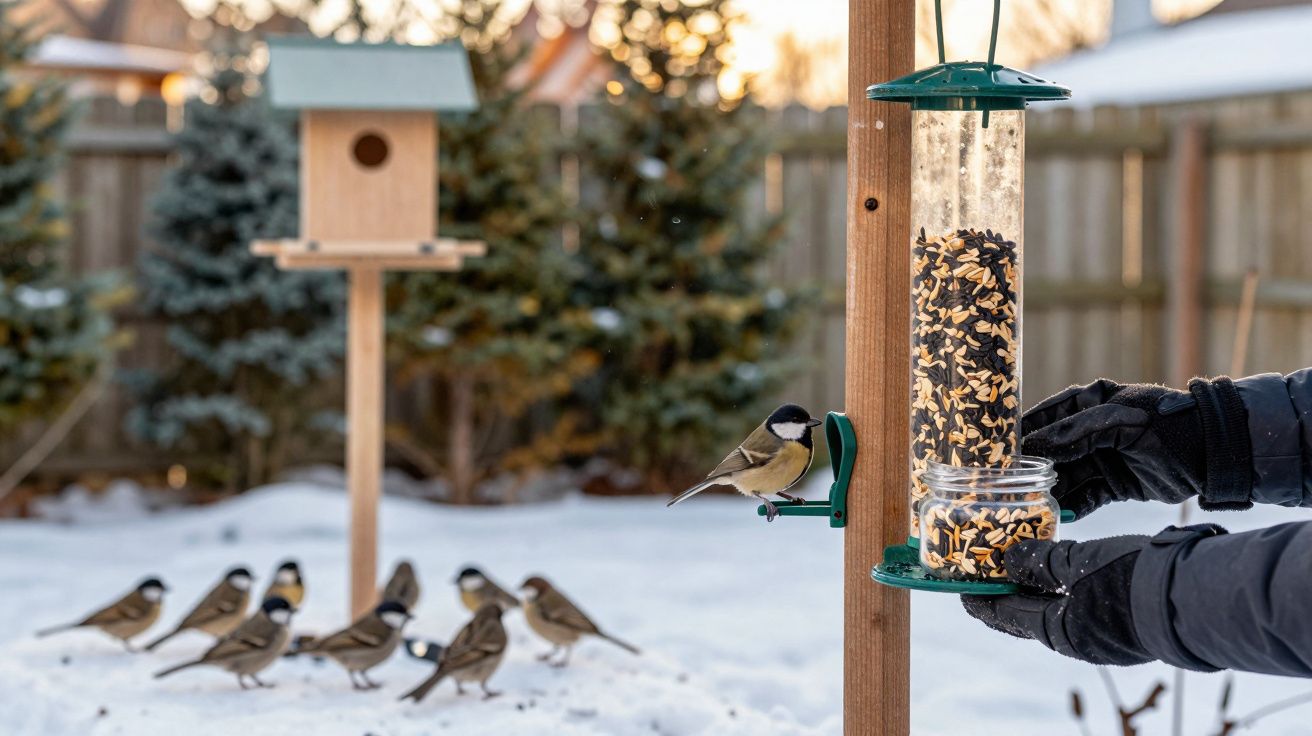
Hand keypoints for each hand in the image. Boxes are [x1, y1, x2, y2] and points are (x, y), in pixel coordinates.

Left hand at [961, 536, 1152, 665]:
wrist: (1197, 598)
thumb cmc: (1132, 579)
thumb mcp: (1078, 562)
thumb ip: (1040, 562)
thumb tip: (1008, 562)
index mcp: (1058, 631)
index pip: (1006, 615)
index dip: (982, 599)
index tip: (962, 588)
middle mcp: (1078, 640)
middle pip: (1029, 617)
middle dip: (1008, 596)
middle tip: (989, 575)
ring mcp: (1105, 638)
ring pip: (1058, 612)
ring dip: (1038, 592)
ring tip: (1024, 566)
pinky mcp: (1127, 627)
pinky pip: (1083, 609)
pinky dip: (1066, 592)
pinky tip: (1066, 573)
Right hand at [1021, 377, 1251, 519]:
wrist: (1213, 454)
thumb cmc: (1167, 425)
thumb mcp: (1119, 421)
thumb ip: (1075, 433)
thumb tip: (1033, 448)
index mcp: (1087, 402)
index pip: (1042, 418)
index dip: (1019, 435)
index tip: (996, 453)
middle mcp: (1088, 432)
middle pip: (1049, 453)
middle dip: (1029, 470)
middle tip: (1004, 486)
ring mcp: (1100, 459)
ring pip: (1064, 478)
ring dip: (1047, 493)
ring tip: (1023, 507)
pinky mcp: (1114, 486)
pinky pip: (1084, 498)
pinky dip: (1070, 509)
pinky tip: (1053, 519)